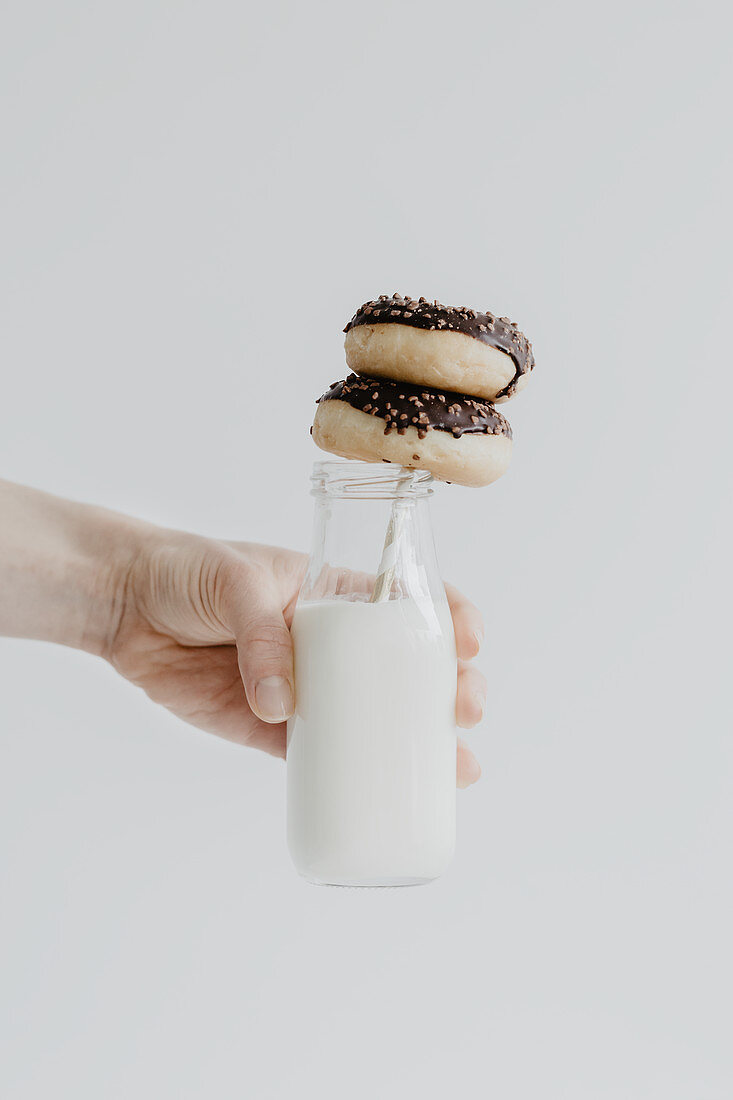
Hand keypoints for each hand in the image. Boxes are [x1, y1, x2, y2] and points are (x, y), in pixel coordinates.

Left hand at [108, 531, 486, 785]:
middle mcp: (331, 646)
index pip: (409, 600)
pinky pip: (319, 758)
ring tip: (458, 769)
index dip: (451, 618)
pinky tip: (385, 795)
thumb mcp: (236, 582)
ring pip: (374, 722)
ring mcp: (304, 690)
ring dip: (419, 745)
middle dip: (450, 690)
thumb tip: (283, 706)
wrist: (125, 604)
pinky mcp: (269, 728)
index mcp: (335, 594)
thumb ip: (262, 636)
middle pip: (407, 671)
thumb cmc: (188, 570)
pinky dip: (352, 779)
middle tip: (467, 711)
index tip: (469, 641)